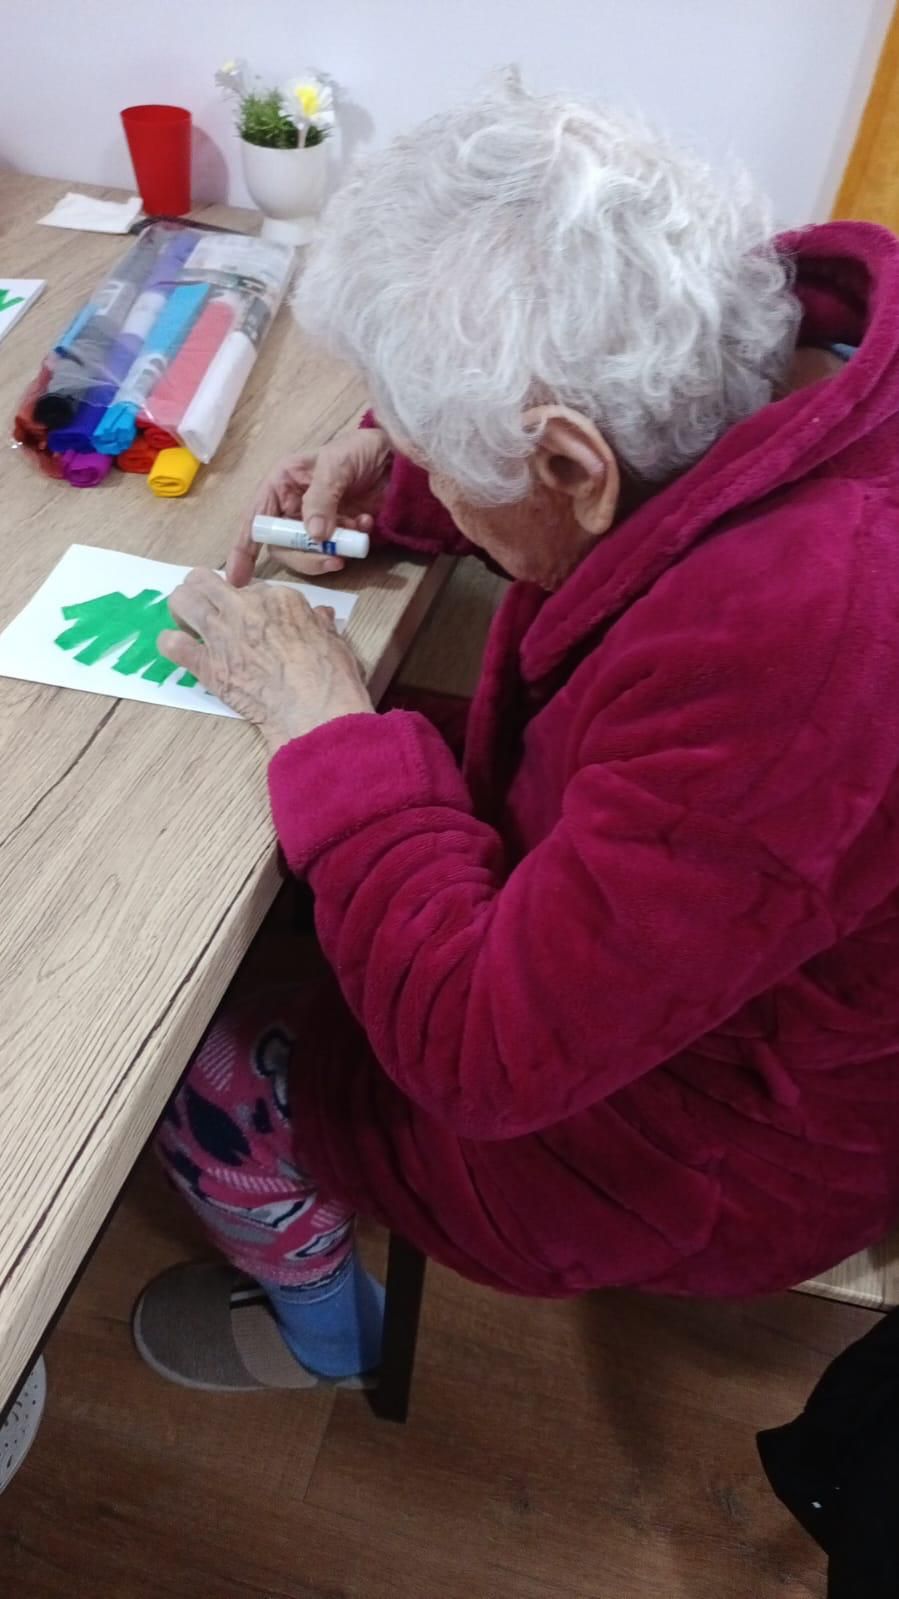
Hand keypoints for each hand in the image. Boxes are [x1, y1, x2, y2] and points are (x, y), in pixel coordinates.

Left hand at [159, 569, 373, 754]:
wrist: (313, 711)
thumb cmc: (331, 677)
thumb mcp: (333, 641)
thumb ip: (319, 624)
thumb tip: (320, 617)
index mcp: (278, 598)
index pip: (252, 587)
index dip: (249, 601)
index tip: (253, 617)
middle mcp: (244, 608)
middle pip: (205, 580)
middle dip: (203, 590)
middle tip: (208, 609)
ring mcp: (221, 635)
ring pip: (182, 600)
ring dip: (182, 609)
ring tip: (188, 623)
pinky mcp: (207, 665)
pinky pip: (172, 645)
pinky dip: (171, 645)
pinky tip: (178, 649)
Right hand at [227, 426, 392, 586]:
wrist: (397, 458)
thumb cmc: (359, 450)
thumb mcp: (336, 465)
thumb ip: (321, 498)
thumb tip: (313, 536)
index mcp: (282, 484)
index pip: (256, 520)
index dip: (244, 549)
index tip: (237, 579)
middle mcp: (293, 506)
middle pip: (283, 546)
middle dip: (305, 557)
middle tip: (333, 561)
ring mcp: (316, 522)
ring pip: (309, 554)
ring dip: (331, 553)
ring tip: (354, 542)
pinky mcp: (338, 533)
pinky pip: (336, 551)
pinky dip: (351, 546)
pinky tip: (365, 526)